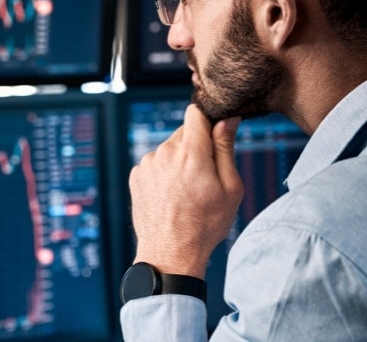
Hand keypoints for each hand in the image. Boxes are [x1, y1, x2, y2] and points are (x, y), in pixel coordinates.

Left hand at [129, 104, 243, 278]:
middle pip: (184, 132)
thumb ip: (226, 148)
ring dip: (179, 159)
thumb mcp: (229, 188)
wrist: (169, 254)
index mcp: (191, 152)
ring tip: (185, 189)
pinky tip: (170, 194)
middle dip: (196, 146)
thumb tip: (227, 119)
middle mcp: (165, 152)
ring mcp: (147, 163)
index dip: (207, 119)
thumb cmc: (205, 224)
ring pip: (169, 148)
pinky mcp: (136, 175)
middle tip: (204, 175)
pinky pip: (156, 162)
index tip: (213, 133)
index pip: (196, 113)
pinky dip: (164, 171)